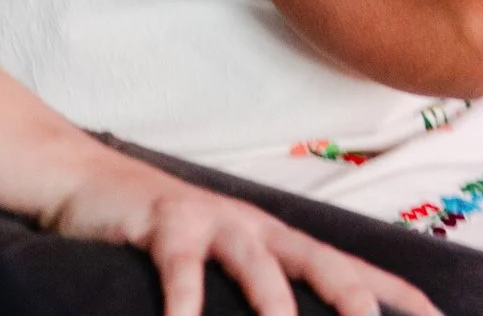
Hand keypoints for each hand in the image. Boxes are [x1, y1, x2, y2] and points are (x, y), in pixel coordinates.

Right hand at [48, 164, 440, 315]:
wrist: (85, 181)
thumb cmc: (161, 235)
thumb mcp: (218, 263)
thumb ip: (258, 290)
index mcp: (276, 240)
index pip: (350, 267)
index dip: (396, 292)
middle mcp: (255, 227)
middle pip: (319, 260)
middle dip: (355, 296)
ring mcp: (211, 221)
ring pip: (257, 262)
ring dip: (276, 302)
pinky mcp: (163, 223)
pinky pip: (180, 266)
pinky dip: (186, 299)